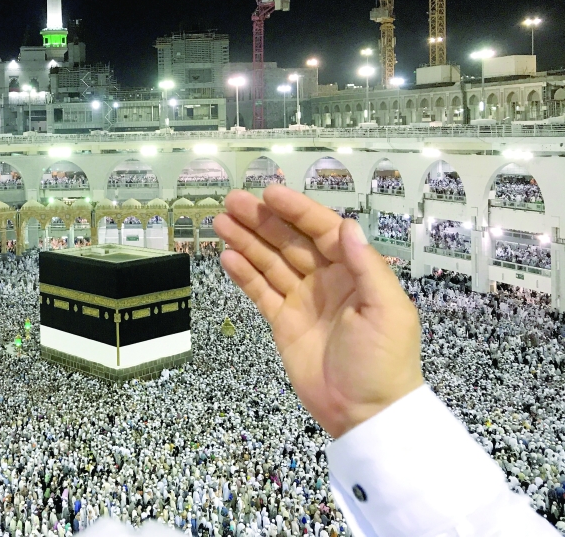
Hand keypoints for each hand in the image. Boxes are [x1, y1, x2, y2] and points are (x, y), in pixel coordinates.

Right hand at [214, 186, 422, 437]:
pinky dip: (244, 274)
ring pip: (270, 262)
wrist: (366, 413)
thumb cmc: (383, 360)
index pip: (322, 230)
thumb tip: (347, 224)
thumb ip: (367, 266)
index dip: (296, 211)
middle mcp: (326, 279)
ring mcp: (302, 300)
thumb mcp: (387, 310)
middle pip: (289, 241)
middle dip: (261, 220)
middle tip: (231, 201)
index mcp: (354, 271)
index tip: (269, 194)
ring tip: (220, 222)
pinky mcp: (283, 323)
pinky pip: (261, 292)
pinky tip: (227, 257)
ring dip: (246, 241)